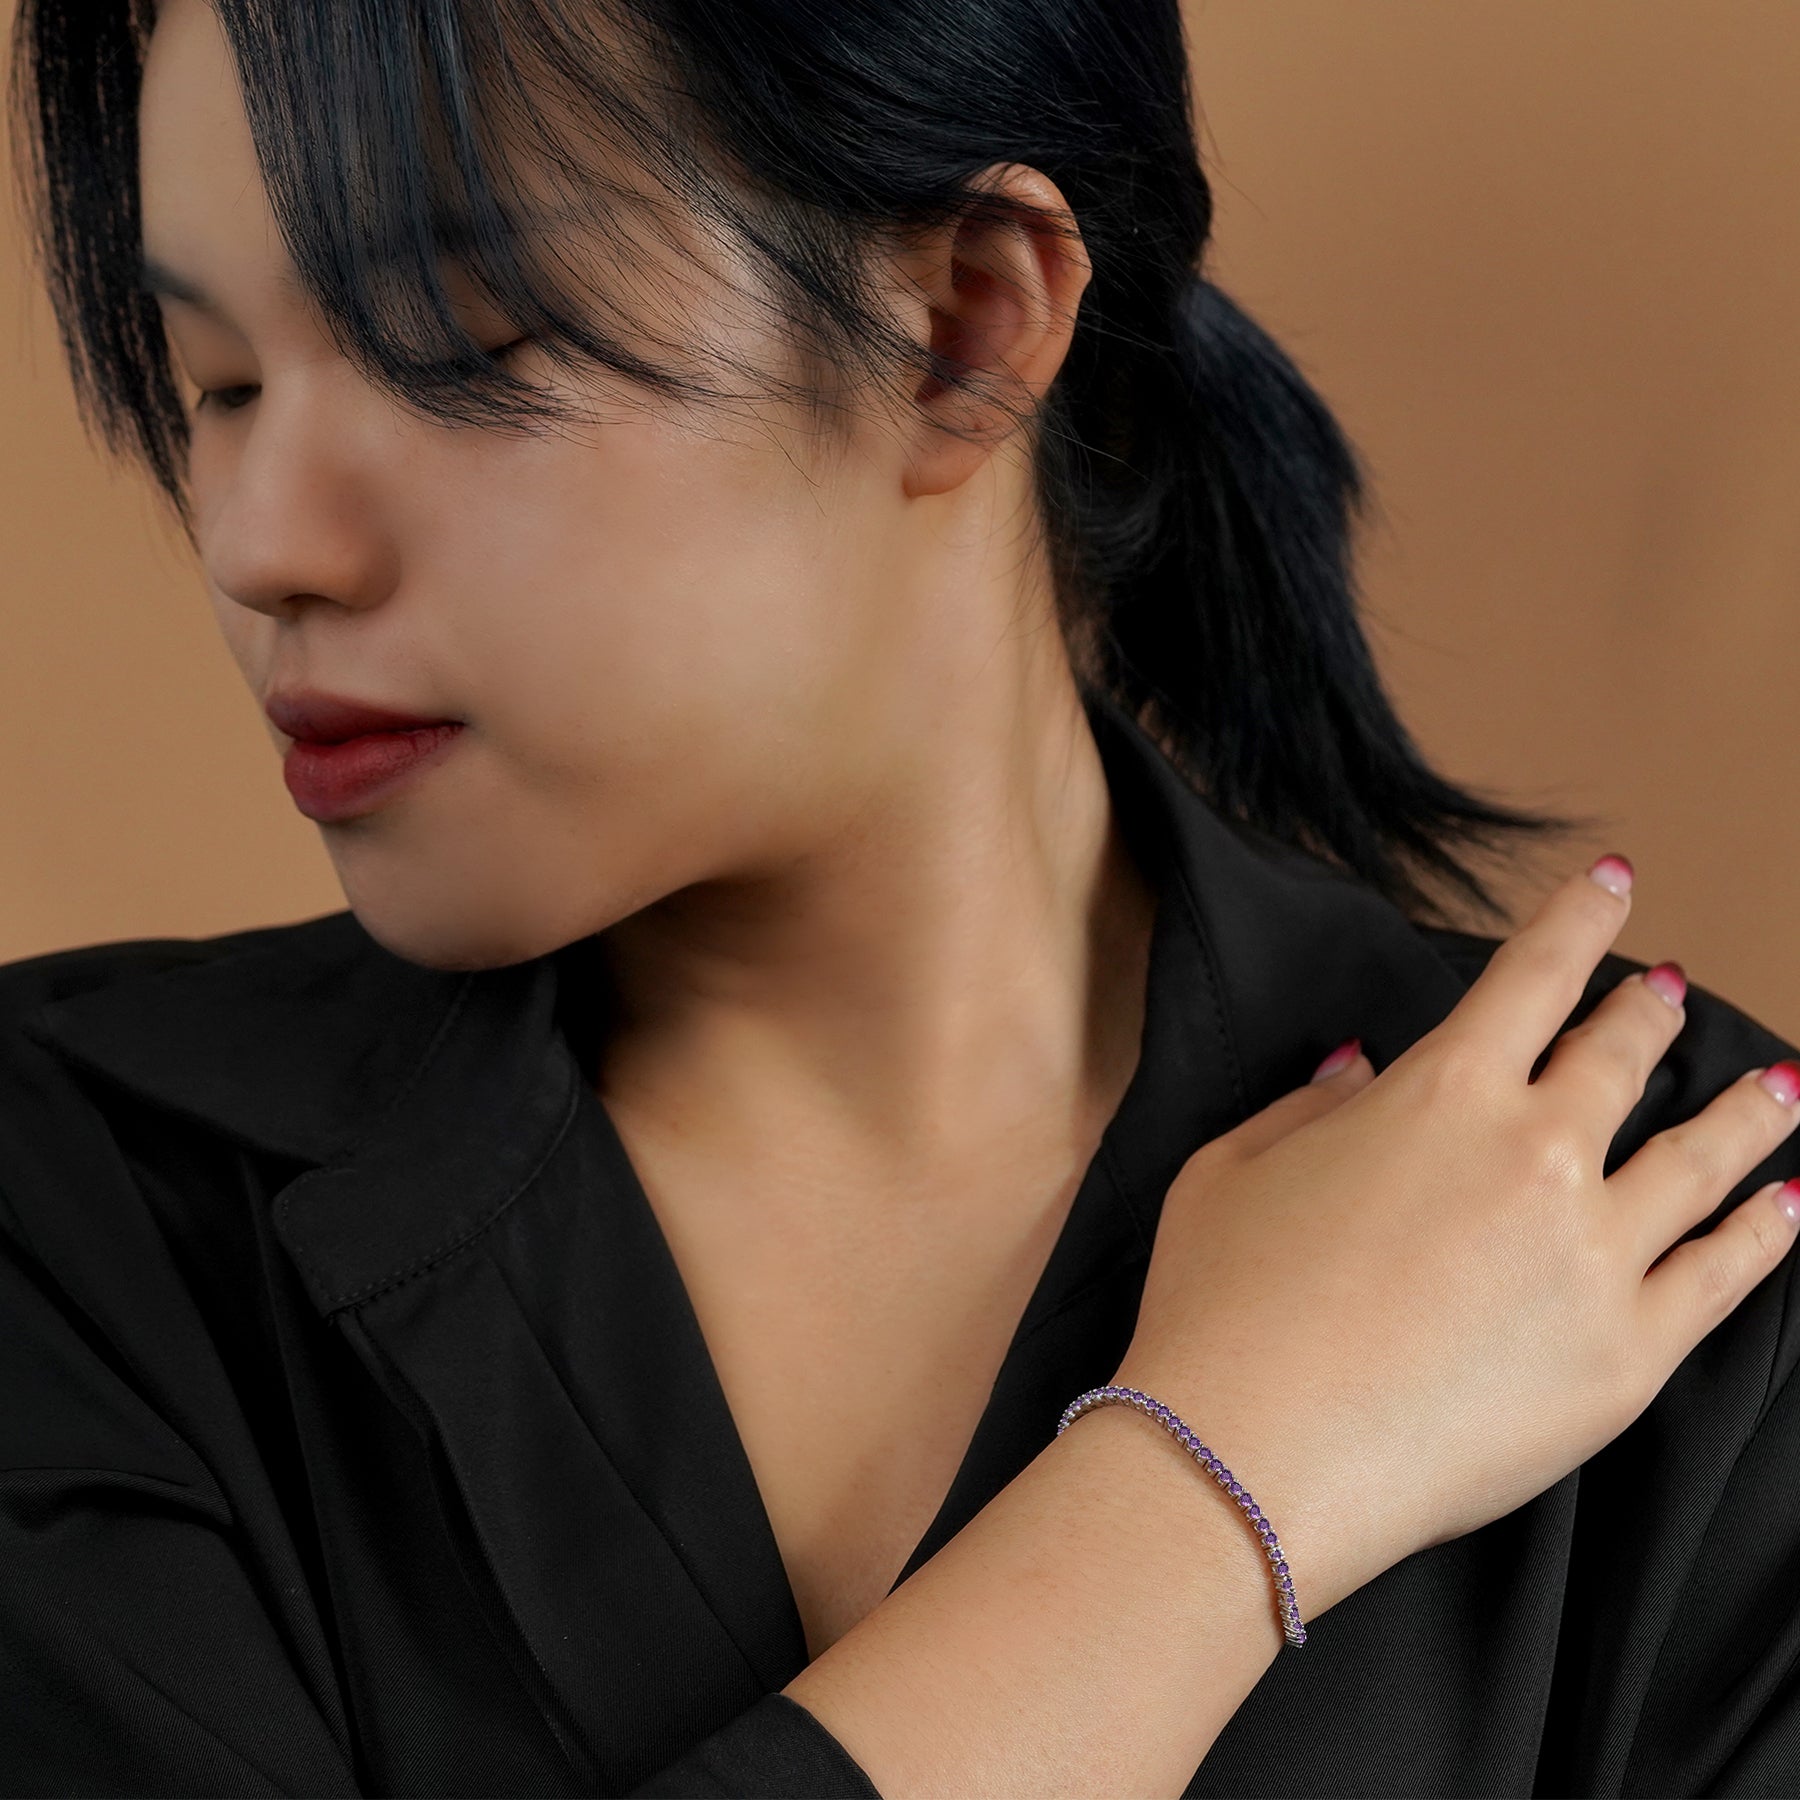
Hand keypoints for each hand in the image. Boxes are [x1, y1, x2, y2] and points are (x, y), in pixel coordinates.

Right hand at [1110, 857, 1799, 1620]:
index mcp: (1440, 1092)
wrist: (1252, 1452)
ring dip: (1747, 1110)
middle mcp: (1536, 1153)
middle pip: (1623, 1054)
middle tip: (1672, 991)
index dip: (1579, 916)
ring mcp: (1595, 1253)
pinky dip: (1764, 1231)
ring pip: (1701, 1157)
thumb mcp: (1230, 1167)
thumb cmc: (1221, 1303)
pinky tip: (1787, 1206)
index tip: (1614, 882)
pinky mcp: (1627, 1353)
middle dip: (1650, 1010)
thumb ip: (1308, 1105)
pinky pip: (1721, 1274)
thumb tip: (1360, 1068)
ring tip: (1782, 1084)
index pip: (1533, 974)